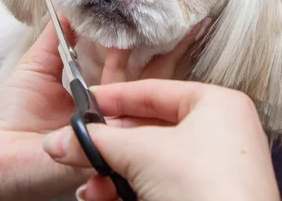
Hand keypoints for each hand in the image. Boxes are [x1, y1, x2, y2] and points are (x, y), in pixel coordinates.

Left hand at [0, 17, 203, 199]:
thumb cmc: (4, 118)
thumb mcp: (35, 68)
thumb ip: (55, 40)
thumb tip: (67, 5)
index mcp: (96, 96)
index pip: (129, 66)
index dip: (146, 42)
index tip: (163, 14)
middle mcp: (109, 113)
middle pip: (146, 78)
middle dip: (170, 50)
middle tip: (191, 21)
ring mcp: (110, 130)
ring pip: (144, 95)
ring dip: (164, 60)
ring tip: (182, 28)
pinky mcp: (104, 146)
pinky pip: (129, 118)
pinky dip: (143, 90)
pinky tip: (156, 61)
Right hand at [42, 80, 279, 200]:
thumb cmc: (208, 188)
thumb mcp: (142, 153)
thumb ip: (97, 142)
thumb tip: (60, 140)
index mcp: (217, 105)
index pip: (154, 91)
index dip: (114, 97)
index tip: (83, 104)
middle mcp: (220, 133)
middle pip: (149, 129)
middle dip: (109, 146)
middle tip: (78, 149)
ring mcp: (216, 168)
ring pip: (152, 161)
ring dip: (115, 174)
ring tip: (91, 187)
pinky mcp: (206, 196)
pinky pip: (162, 184)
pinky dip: (131, 190)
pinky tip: (106, 198)